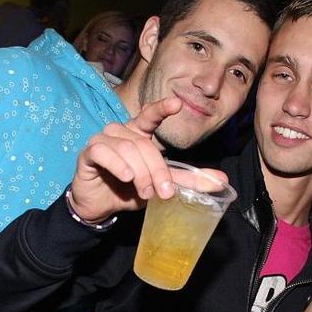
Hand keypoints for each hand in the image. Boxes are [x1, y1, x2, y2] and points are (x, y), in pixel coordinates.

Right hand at [67, 97, 183, 222]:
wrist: (101, 207)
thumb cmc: (129, 190)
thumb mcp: (161, 185)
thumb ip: (188, 181)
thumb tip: (222, 181)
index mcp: (138, 134)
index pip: (150, 115)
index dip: (162, 108)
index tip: (177, 104)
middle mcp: (120, 131)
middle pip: (144, 144)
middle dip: (157, 170)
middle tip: (165, 193)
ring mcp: (103, 139)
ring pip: (127, 148)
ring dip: (140, 173)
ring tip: (145, 193)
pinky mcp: (89, 152)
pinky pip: (103, 152)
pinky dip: (117, 165)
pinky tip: (126, 177)